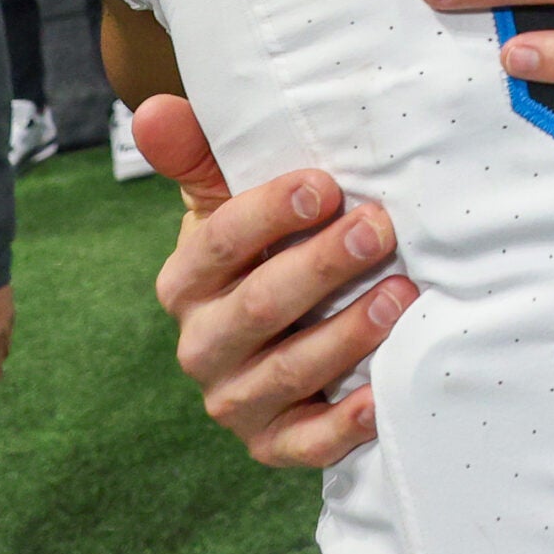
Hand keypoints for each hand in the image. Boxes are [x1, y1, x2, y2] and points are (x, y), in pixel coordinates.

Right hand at [136, 95, 413, 466]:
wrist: (281, 332)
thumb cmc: (262, 250)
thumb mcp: (228, 199)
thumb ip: (197, 154)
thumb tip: (153, 111)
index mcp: (184, 282)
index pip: (219, 245)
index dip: (268, 215)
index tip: (322, 186)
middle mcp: (201, 346)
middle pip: (259, 307)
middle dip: (320, 266)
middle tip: (376, 230)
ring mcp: (235, 400)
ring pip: (289, 371)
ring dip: (346, 334)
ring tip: (399, 294)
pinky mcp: (273, 443)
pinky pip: (307, 443)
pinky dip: (344, 423)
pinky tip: (381, 395)